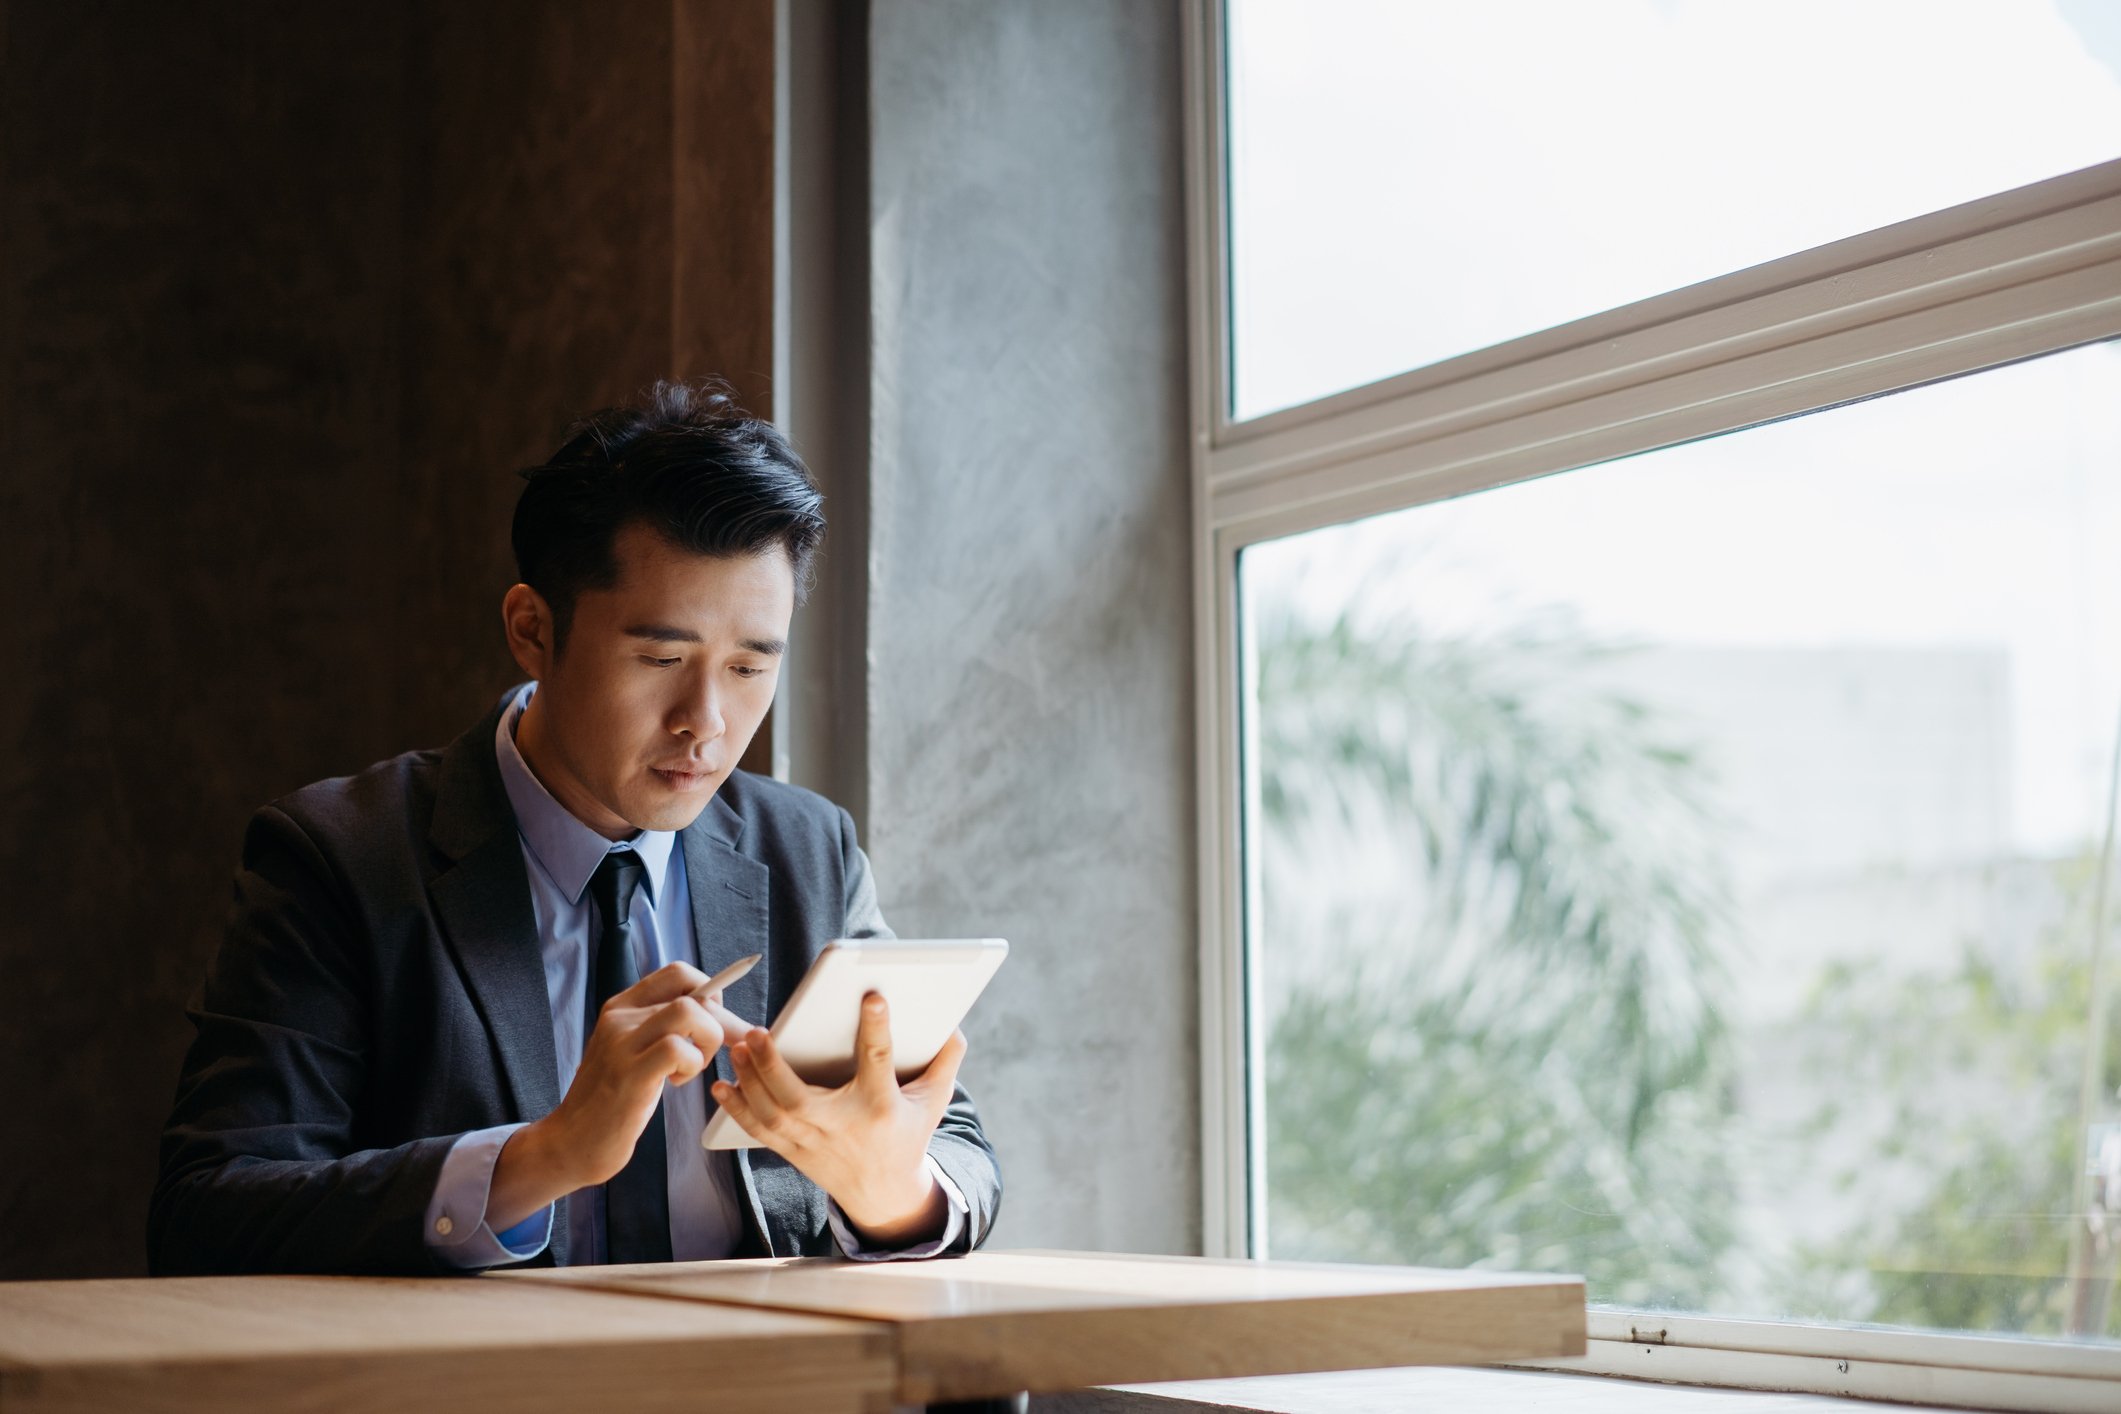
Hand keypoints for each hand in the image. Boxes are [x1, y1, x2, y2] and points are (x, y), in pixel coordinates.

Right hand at [487, 961, 727, 1230]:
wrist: (571, 1141)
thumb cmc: (614, 1099)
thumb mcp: (635, 1051)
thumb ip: (664, 1027)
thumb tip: (719, 1011)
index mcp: (622, 1007)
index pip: (679, 973)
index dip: (709, 992)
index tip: (716, 1021)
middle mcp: (620, 1017)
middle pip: (693, 993)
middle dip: (723, 1022)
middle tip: (731, 1048)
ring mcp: (621, 1043)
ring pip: (689, 1013)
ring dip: (707, 1041)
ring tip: (691, 1067)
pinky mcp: (628, 1073)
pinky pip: (677, 1049)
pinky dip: (692, 1064)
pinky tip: (677, 1082)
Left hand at [712, 992, 965, 1244]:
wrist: (883, 1193)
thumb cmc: (908, 1135)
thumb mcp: (934, 1101)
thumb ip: (945, 1062)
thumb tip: (953, 1025)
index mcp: (881, 1107)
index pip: (878, 1062)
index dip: (877, 1028)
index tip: (872, 995)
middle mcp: (842, 1126)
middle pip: (800, 1098)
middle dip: (774, 1065)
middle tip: (757, 1031)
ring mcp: (813, 1142)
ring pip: (772, 1113)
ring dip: (750, 1080)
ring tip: (738, 1047)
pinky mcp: (793, 1151)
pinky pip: (759, 1130)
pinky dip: (737, 1107)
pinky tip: (723, 1083)